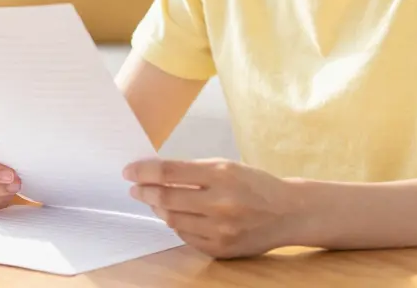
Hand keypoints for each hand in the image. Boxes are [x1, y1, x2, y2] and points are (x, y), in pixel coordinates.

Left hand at [124, 158, 305, 258]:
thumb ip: (191, 171)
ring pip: (172, 220)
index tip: (129, 171)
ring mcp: (221, 230)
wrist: (288, 212)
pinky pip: (186, 236)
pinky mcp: (221, 249)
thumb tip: (153, 173)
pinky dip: (177, 224)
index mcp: (222, 175)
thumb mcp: (226, 167)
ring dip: (158, 209)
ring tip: (155, 200)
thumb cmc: (254, 184)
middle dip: (144, 192)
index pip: (170, 172)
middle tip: (135, 187)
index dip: (144, 171)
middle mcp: (221, 203)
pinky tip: (177, 215)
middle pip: (166, 198)